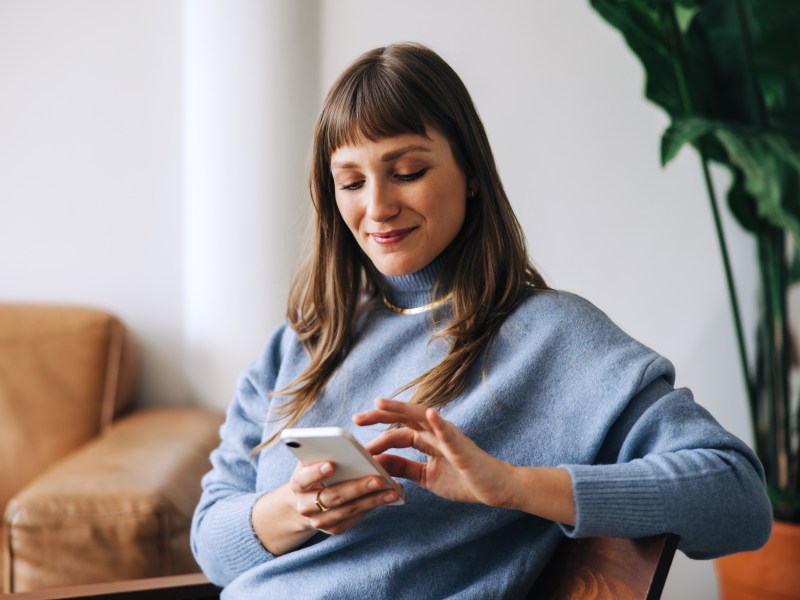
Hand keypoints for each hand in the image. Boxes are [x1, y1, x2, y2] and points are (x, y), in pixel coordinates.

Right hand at [252, 459, 401, 554]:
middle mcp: (305, 505)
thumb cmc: (316, 472)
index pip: (304, 478)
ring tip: (392, 490)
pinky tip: (387, 498)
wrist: (308, 500)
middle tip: (378, 479)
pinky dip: (371, 507)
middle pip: (333, 496)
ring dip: (372, 500)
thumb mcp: (314, 461)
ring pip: (347, 510)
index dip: (316, 472)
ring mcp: (319, 520)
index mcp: (298, 483)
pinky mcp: (334, 529)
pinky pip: (354, 519)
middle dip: (357, 487)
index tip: (332, 465)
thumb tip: (355, 448)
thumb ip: (326, 453)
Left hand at [353, 398, 517, 508]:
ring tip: (381, 403)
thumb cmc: (464, 480)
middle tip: (356, 417)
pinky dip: (439, 422)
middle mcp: (436, 432)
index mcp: (427, 440)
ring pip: (422, 417)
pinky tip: (430, 414)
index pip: (397, 431)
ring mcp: (449, 437)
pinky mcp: (463, 447)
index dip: (377, 434)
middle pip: (404, 418)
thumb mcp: (426, 476)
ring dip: (402, 409)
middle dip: (380, 416)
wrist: (495, 489)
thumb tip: (378, 463)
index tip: (356, 436)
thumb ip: (404, 468)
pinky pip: (450, 433)